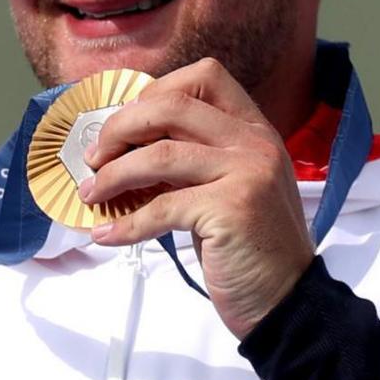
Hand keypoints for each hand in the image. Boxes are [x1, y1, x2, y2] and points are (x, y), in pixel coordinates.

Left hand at [79, 58, 314, 338]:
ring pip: (159, 155)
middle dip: (120, 128)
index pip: (203, 78)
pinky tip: (107, 235)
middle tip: (95, 157)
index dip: (154, 92)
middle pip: (171, 106)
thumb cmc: (250, 248)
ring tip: (92, 195)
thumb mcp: (230, 188)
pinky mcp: (232, 210)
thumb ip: (195, 161)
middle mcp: (255, 143)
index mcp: (255, 130)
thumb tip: (126, 148)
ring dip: (113, 176)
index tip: (126, 126)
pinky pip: (161, 207)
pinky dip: (125, 223)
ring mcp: (247, 173)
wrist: (288, 301)